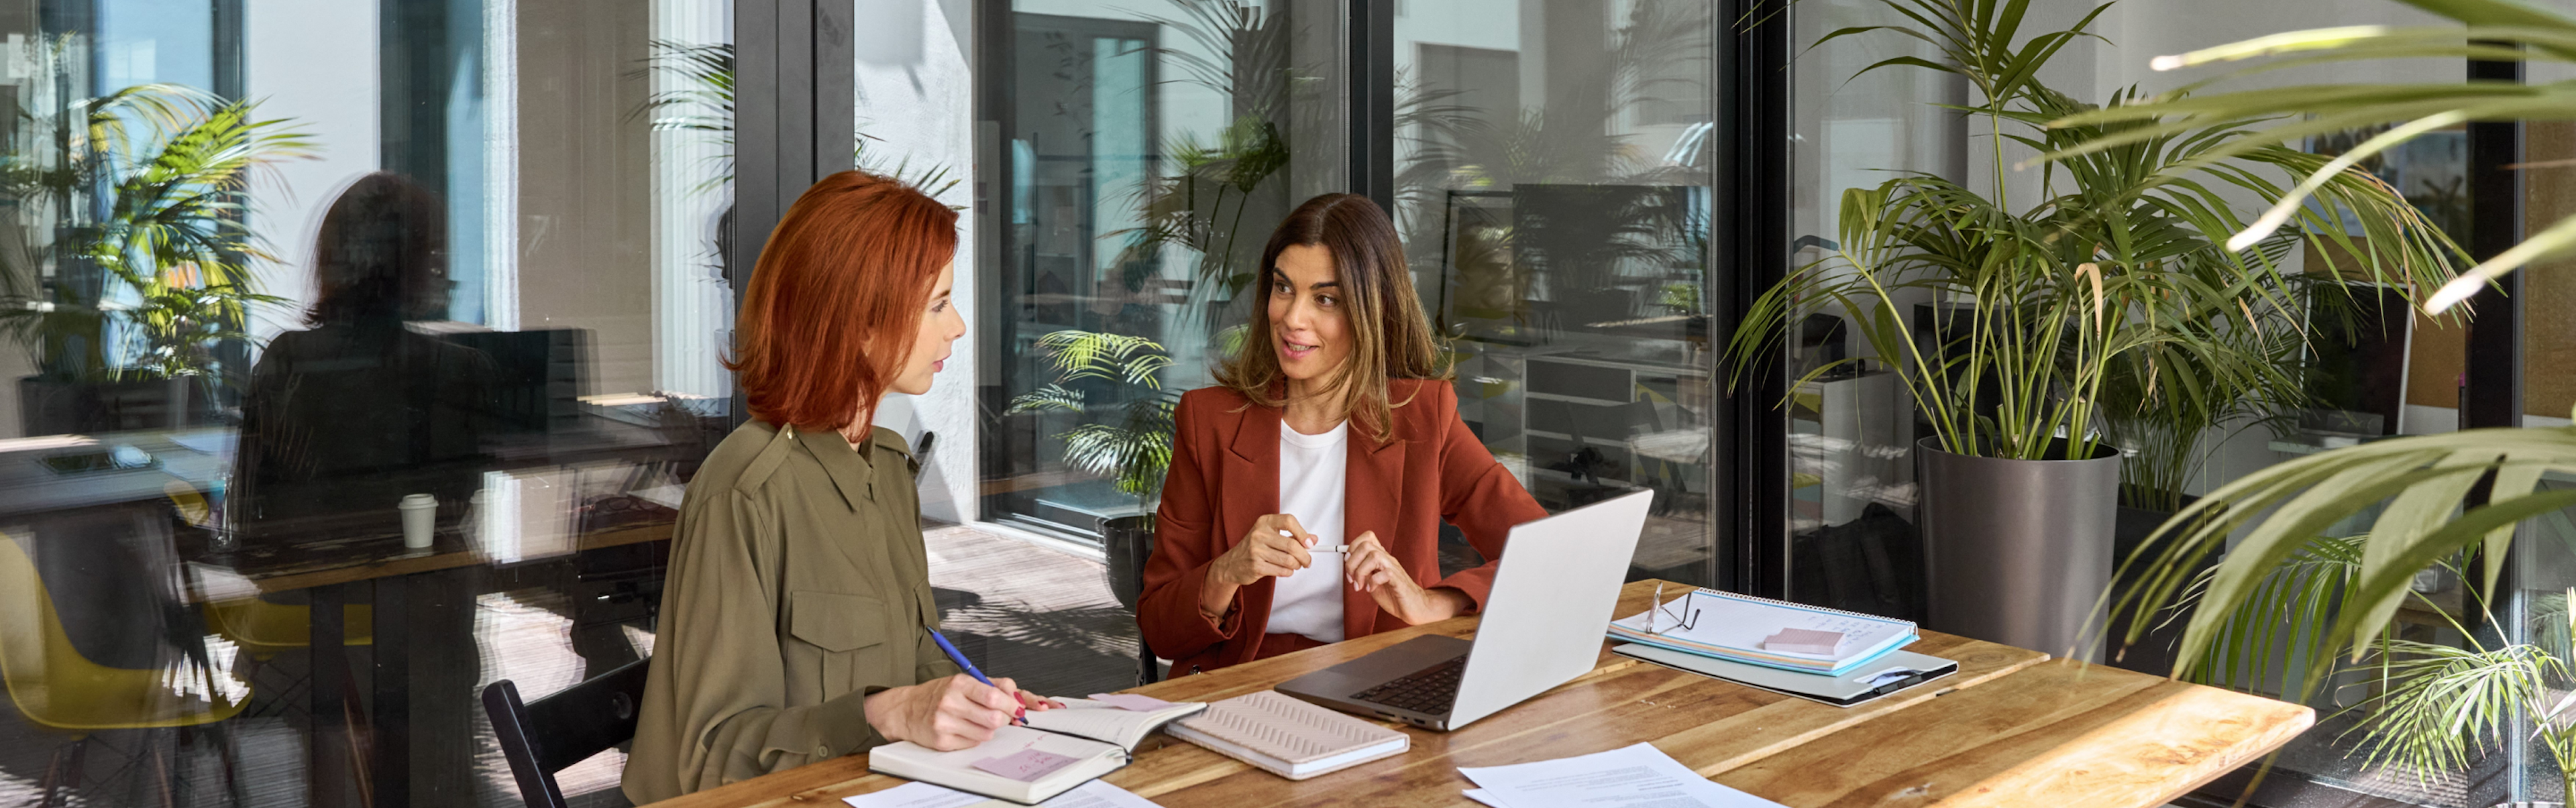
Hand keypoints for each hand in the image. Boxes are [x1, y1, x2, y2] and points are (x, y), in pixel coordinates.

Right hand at [863, 674, 1024, 749]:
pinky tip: (964, 729)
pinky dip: (975, 738)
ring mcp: (945, 723)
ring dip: (989, 729)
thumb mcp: (965, 681)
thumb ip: (995, 686)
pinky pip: (973, 744)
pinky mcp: (942, 741)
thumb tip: (1019, 699)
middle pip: (994, 718)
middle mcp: (950, 702)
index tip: (1017, 708)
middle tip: (1001, 716)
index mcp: (959, 683)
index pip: (993, 696)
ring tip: (978, 721)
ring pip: (986, 734)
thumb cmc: (939, 694)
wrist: (906, 710)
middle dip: (1004, 719)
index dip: (1011, 705)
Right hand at [1201, 514, 1318, 617]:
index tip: (1310, 544)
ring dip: (1297, 565)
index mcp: (1264, 522)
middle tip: (1307, 561)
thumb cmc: (1255, 548)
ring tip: (1295, 566)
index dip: (1302, 533)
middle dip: (1305, 556)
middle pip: (1292, 545)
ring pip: (1289, 560)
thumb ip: (1293, 536)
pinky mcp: (1256, 566)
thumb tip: (1314, 540)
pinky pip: (1282, 571)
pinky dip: (1288, 572)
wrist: (1232, 564)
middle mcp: (1259, 534)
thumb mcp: (1271, 536)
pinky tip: (1285, 570)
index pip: (1289, 521)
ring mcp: (1256, 550)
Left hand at [1343, 531, 1468, 624]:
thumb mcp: (1372, 582)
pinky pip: (1384, 573)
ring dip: (1360, 572)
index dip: (1353, 547)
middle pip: (1366, 545)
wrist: (1413, 607)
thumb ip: (1363, 572)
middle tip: (1352, 578)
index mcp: (1381, 558)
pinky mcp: (1398, 580)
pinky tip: (1371, 589)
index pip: (1367, 538)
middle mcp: (1387, 559)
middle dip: (1352, 562)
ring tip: (1360, 585)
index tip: (1349, 565)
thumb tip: (1349, 566)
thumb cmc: (1395, 595)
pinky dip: (1372, 582)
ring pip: (1373, 555)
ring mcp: (1393, 568)